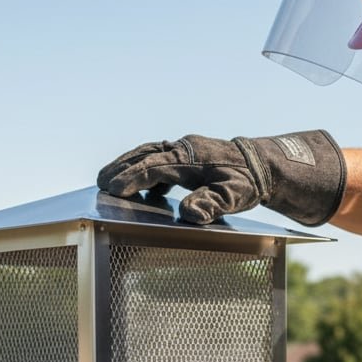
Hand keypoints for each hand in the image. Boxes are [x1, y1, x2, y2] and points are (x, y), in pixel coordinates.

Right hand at [97, 131, 345, 226]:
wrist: (262, 164)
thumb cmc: (247, 182)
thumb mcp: (234, 197)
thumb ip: (211, 204)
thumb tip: (189, 214)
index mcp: (191, 158)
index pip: (155, 167)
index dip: (132, 178)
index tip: (112, 188)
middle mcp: (184, 148)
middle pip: (145, 154)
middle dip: (121, 167)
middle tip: (99, 181)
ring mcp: (184, 148)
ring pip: (148, 152)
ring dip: (127, 164)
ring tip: (108, 178)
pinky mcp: (186, 154)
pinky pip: (158, 157)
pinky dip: (144, 168)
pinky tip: (141, 188)